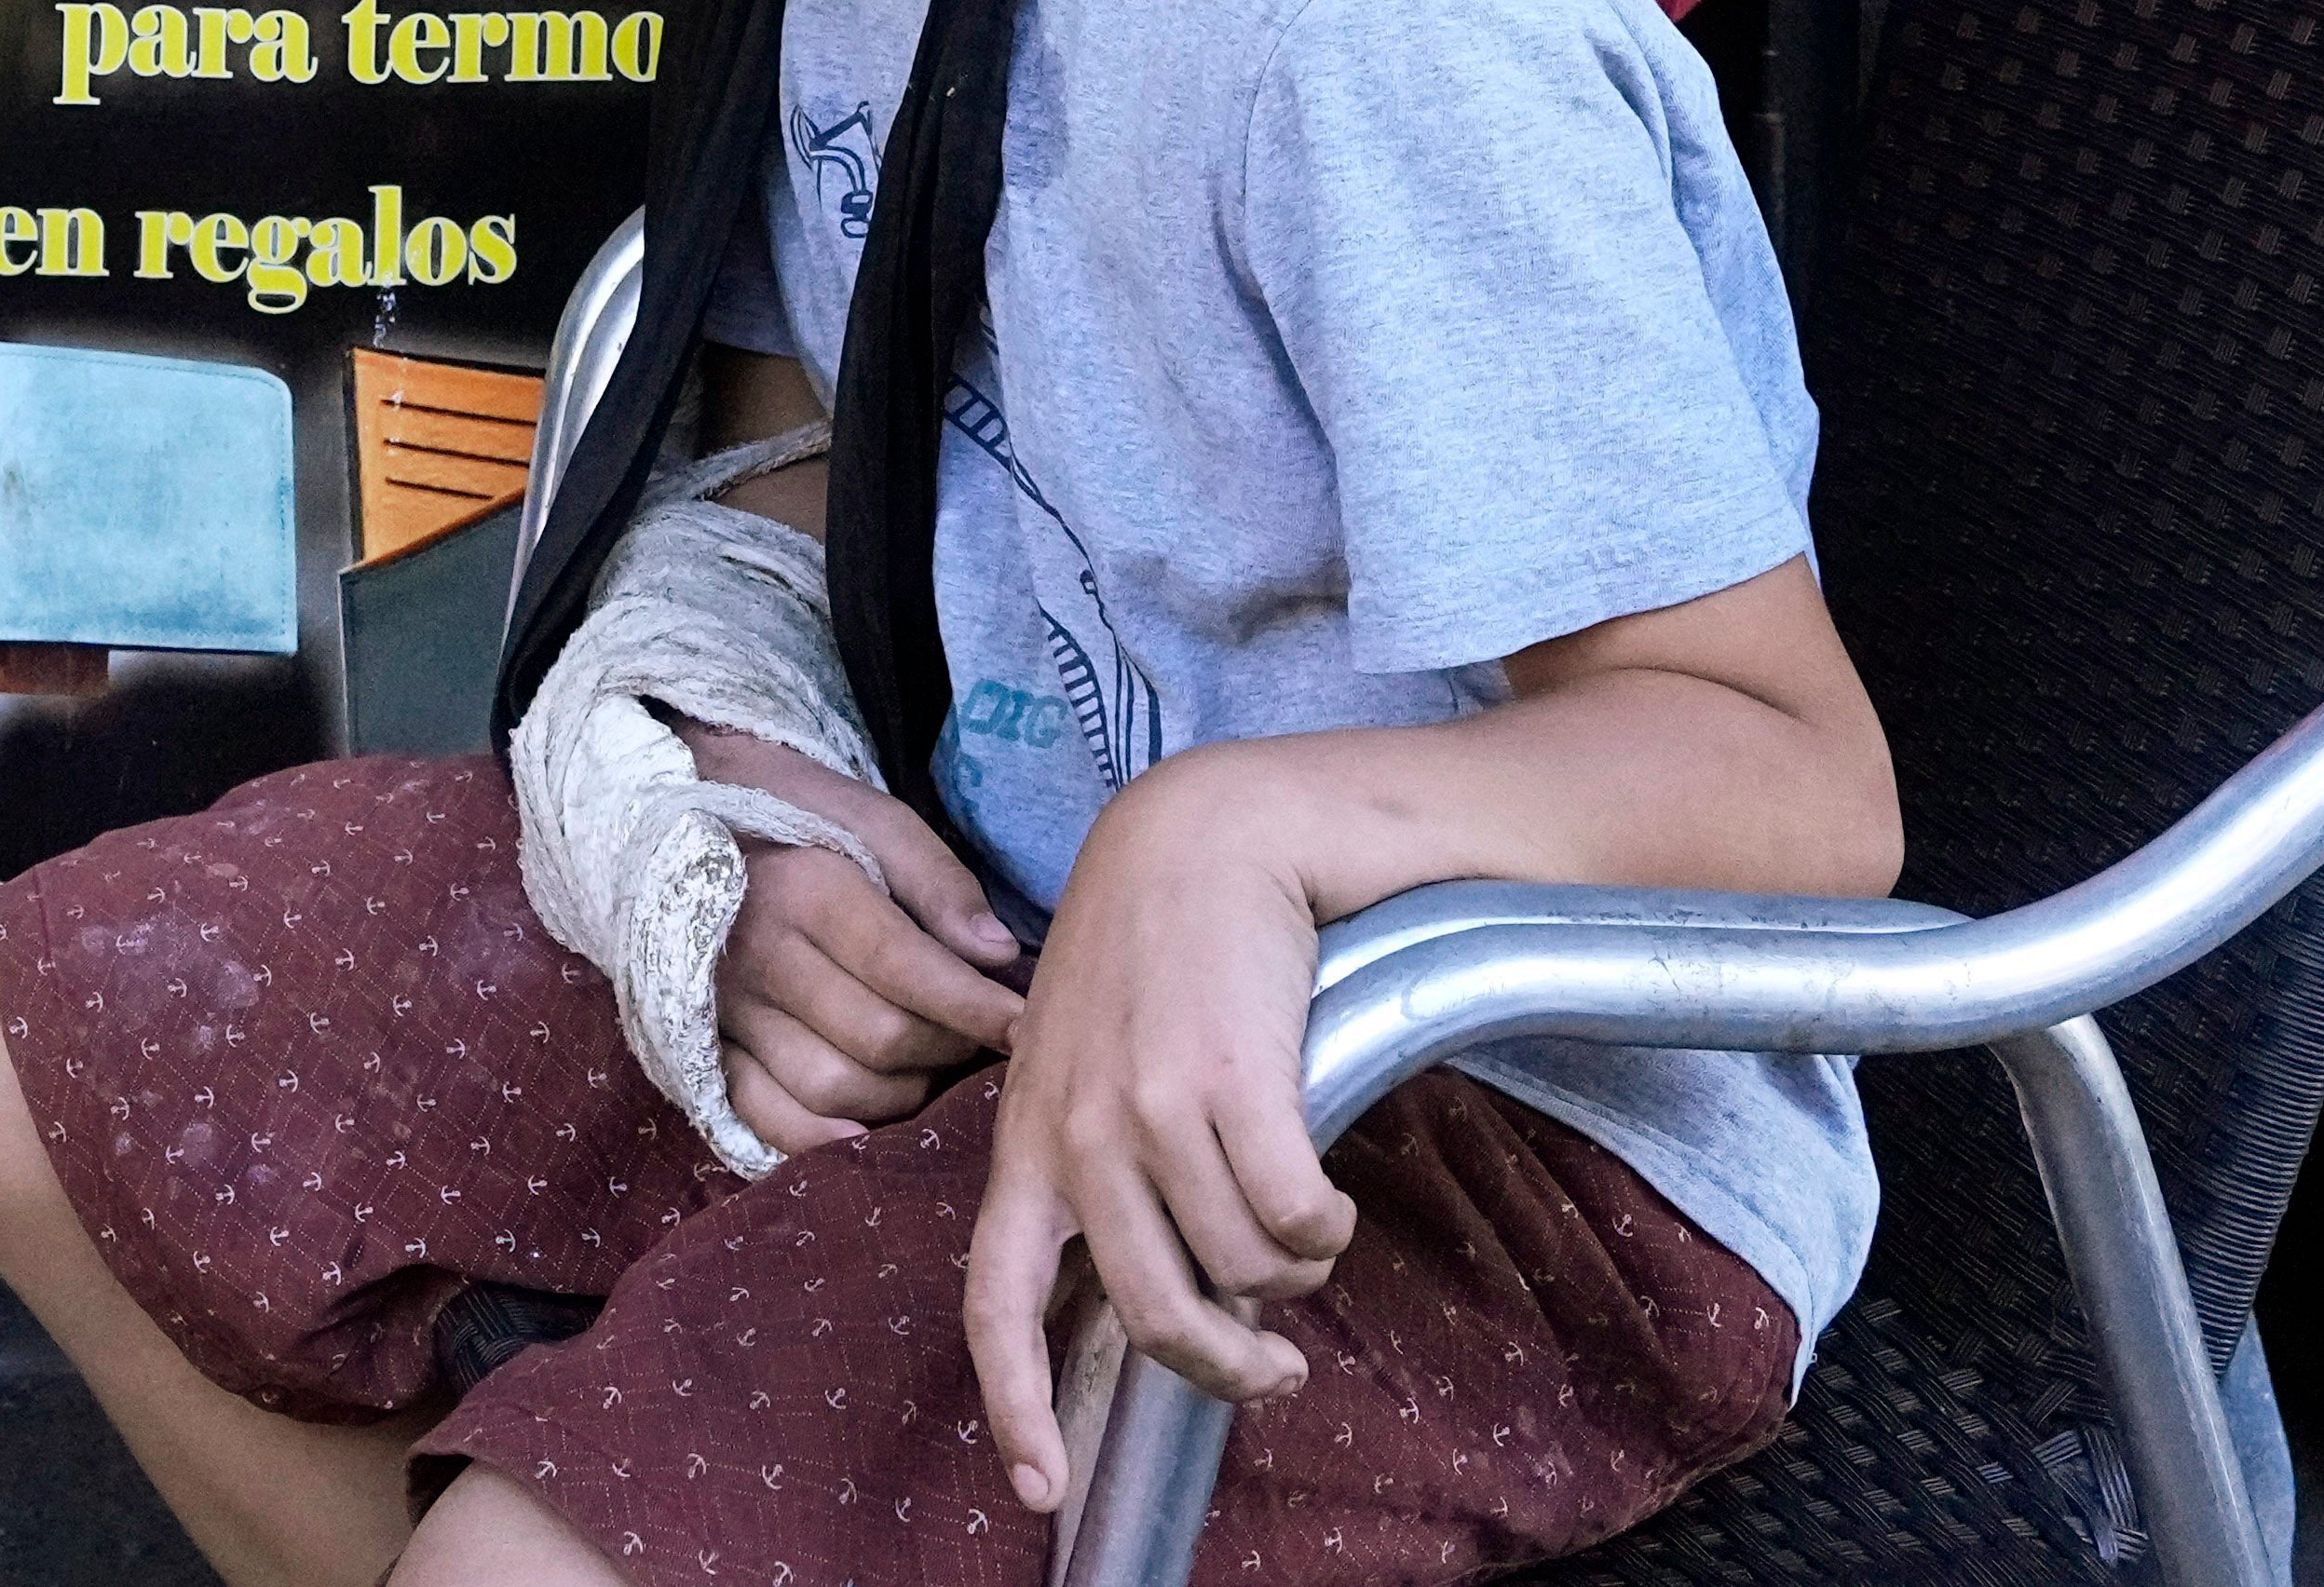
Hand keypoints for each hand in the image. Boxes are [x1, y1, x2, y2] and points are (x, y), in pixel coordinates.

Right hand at [684, 722, 1025, 1150]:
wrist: (679, 817)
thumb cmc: (795, 817)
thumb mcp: (870, 818)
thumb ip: (937, 881)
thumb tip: (998, 954)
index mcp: (804, 888)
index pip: (903, 967)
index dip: (974, 1005)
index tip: (1025, 1024)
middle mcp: (759, 956)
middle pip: (877, 1037)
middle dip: (947, 1048)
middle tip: (978, 1037)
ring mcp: (727, 1010)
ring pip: (831, 1087)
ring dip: (901, 1094)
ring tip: (931, 1068)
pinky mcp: (706, 1045)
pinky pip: (764, 1115)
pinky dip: (818, 1139)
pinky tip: (865, 1132)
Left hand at [963, 752, 1349, 1506]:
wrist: (1205, 836)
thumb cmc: (1150, 955)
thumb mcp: (1082, 1059)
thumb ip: (1097, 1164)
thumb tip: (1156, 1286)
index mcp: (1026, 1145)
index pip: (994, 1302)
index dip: (1015, 1406)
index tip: (1038, 1487)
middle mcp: (1076, 1139)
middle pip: (1153, 1316)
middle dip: (1228, 1367)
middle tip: (1276, 1372)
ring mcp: (1149, 1112)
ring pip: (1242, 1271)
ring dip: (1292, 1273)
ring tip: (1307, 1229)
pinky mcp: (1230, 1084)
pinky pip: (1295, 1218)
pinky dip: (1326, 1227)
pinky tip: (1329, 1195)